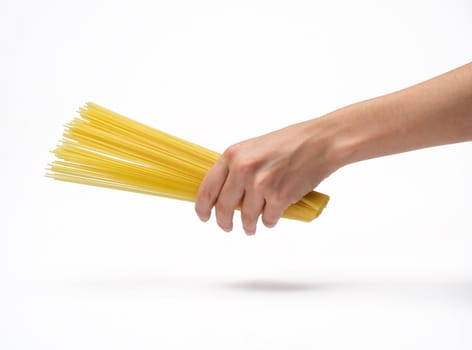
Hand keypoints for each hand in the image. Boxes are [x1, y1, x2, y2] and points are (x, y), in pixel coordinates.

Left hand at [194, 117, 341, 234]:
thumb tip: (224, 192)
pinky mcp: (279, 197)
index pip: (207, 188)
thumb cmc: (290, 142)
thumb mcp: (253, 148)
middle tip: (227, 227)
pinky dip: (269, 222)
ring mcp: (261, 184)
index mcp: (232, 155)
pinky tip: (271, 217)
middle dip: (224, 223)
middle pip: (223, 208)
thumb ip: (237, 167)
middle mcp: (243, 169)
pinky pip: (268, 220)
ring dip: (248, 226)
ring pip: (246, 218)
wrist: (320, 142)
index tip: (203, 216)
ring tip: (251, 227)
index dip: (202, 208)